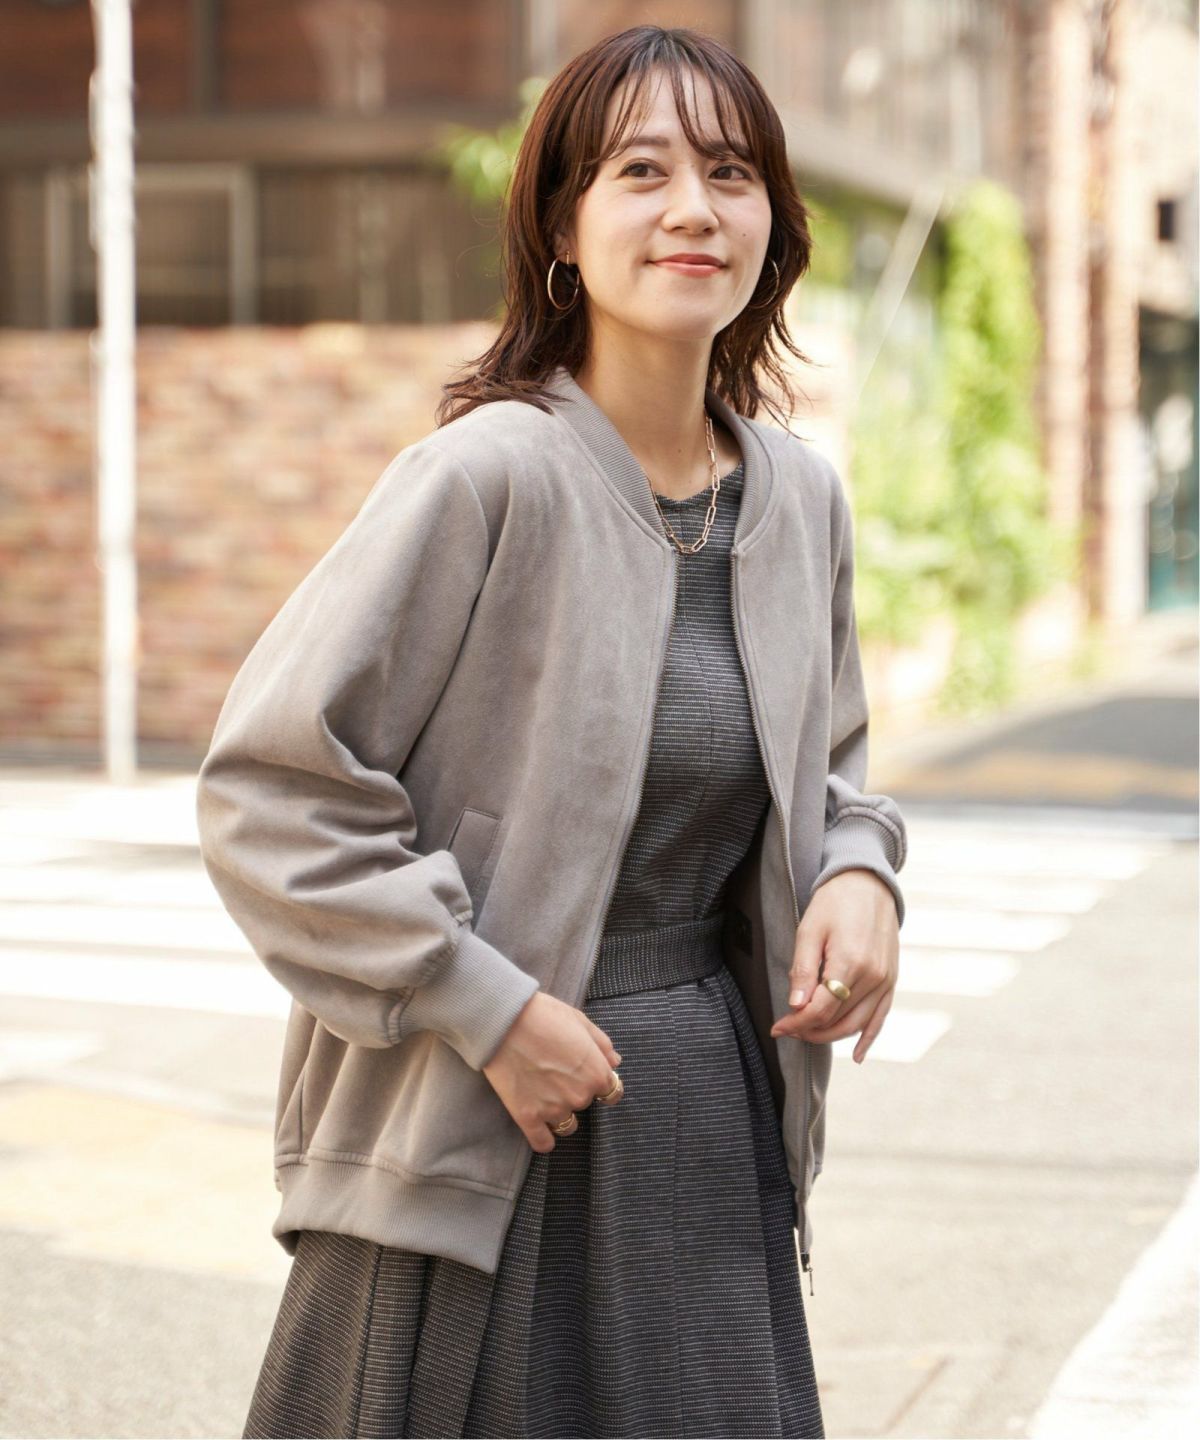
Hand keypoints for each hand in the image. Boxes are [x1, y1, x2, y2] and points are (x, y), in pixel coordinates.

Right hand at [482, 991, 623, 1151]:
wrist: (504, 1022)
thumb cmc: (544, 1015)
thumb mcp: (580, 1021)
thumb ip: (602, 1044)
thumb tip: (614, 1062)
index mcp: (596, 1073)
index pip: (612, 1092)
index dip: (602, 1084)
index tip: (588, 1077)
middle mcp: (579, 1096)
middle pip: (585, 1104)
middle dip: (575, 1091)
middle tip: (556, 1072)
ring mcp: (553, 1110)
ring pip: (567, 1125)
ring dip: (560, 1113)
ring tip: (544, 1093)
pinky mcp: (528, 1118)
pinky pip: (543, 1143)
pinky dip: (544, 1138)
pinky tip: (539, 1126)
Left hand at [768, 869, 898, 1063]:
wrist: (868, 884)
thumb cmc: (833, 903)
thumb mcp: (809, 930)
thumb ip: (803, 970)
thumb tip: (796, 1006)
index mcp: (850, 961)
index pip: (821, 1009)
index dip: (797, 1023)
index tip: (778, 1027)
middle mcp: (873, 976)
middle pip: (839, 1020)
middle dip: (809, 1031)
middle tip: (787, 1029)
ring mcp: (886, 980)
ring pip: (858, 1024)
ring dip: (831, 1036)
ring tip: (807, 1034)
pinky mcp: (892, 980)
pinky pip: (881, 1017)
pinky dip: (868, 1038)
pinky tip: (856, 1056)